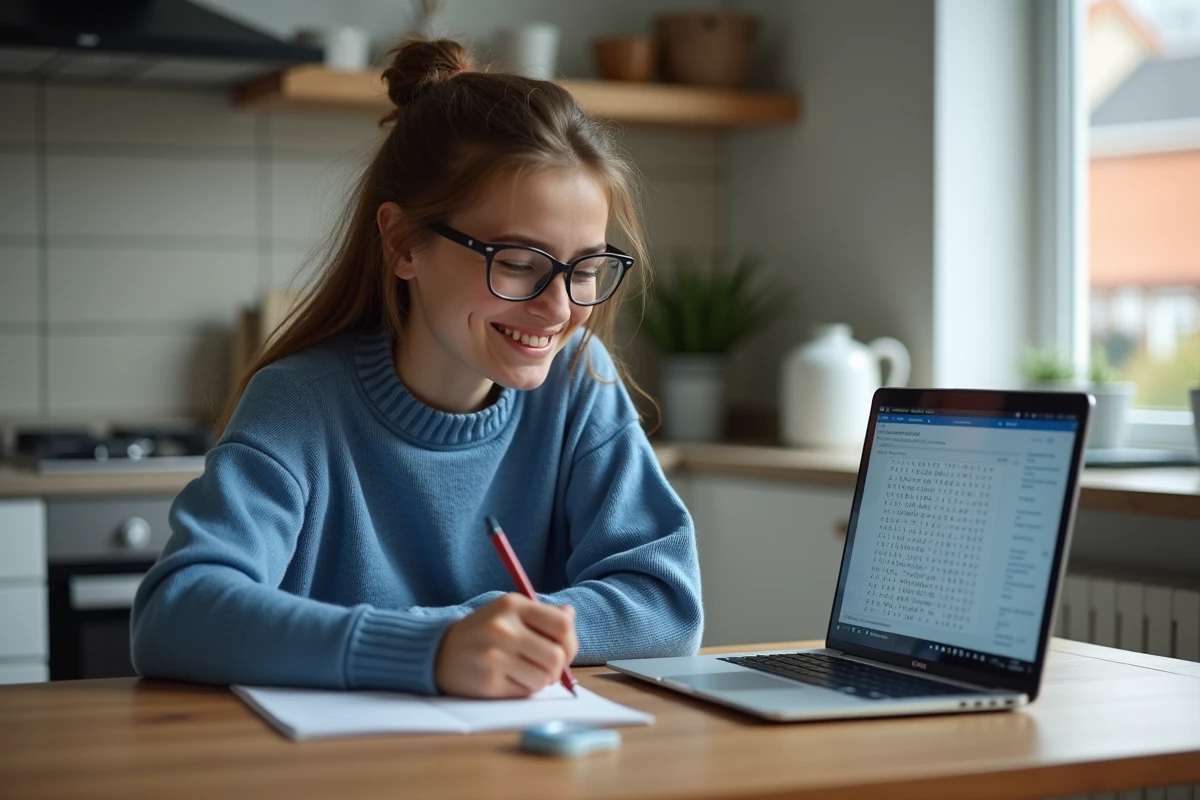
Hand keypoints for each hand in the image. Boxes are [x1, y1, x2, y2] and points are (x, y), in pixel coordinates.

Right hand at [434, 593, 577, 697]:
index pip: (562, 625)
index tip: (562, 649)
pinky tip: (509, 680)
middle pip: (556, 656)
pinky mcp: (487, 682)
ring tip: (525, 673)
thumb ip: (542, 614)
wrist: (438, 652)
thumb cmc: (483, 632)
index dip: (570, 642)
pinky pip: (525, 692)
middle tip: (545, 667)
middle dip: (557, 668)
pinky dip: (523, 689)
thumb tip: (570, 614)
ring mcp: (493, 656)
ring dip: (540, 681)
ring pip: (543, 678)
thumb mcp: (508, 612)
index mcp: (512, 605)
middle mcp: (502, 628)